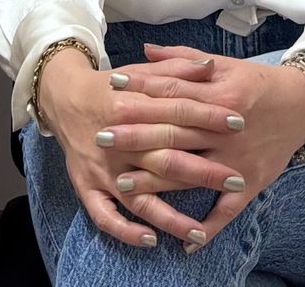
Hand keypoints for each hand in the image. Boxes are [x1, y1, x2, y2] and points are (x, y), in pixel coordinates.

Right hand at [38, 49, 245, 249]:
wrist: (65, 98)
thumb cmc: (110, 87)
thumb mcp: (140, 72)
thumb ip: (176, 69)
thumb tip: (209, 66)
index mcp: (131, 105)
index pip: (177, 111)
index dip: (209, 117)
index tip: (239, 124)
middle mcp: (117, 140)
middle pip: (165, 157)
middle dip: (203, 171)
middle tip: (237, 181)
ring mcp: (102, 169)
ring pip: (139, 197)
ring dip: (169, 217)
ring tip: (199, 232)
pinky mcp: (87, 187)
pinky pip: (105, 216)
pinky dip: (125, 230)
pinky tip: (151, 239)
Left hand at [107, 42, 304, 254]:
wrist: (303, 104)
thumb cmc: (257, 82)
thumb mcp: (224, 64)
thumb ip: (182, 60)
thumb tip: (146, 51)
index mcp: (220, 93)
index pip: (173, 93)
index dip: (141, 91)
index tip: (111, 90)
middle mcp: (226, 128)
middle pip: (174, 133)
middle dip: (136, 136)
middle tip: (101, 137)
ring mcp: (237, 159)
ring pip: (191, 172)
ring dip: (155, 180)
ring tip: (121, 182)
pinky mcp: (251, 183)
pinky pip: (227, 210)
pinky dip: (206, 228)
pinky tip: (184, 243)